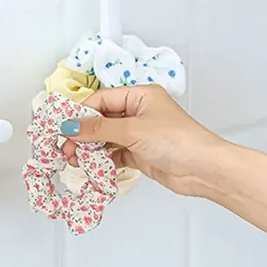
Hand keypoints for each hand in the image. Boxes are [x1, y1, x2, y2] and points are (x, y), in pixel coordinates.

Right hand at [61, 85, 224, 195]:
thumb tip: (71, 125)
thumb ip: (99, 129)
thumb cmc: (177, 141)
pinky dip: (102, 160)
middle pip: (102, 119)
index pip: (102, 99)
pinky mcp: (140, 154)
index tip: (64, 127)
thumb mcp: (133, 130)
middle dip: (83, 133)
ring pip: (106, 138)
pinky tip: (91, 167)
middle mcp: (139, 112)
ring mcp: (139, 134)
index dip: (82, 113)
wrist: (202, 170)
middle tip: (66, 147)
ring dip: (90, 149)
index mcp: (140, 96)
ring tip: (74, 160)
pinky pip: (114, 154)